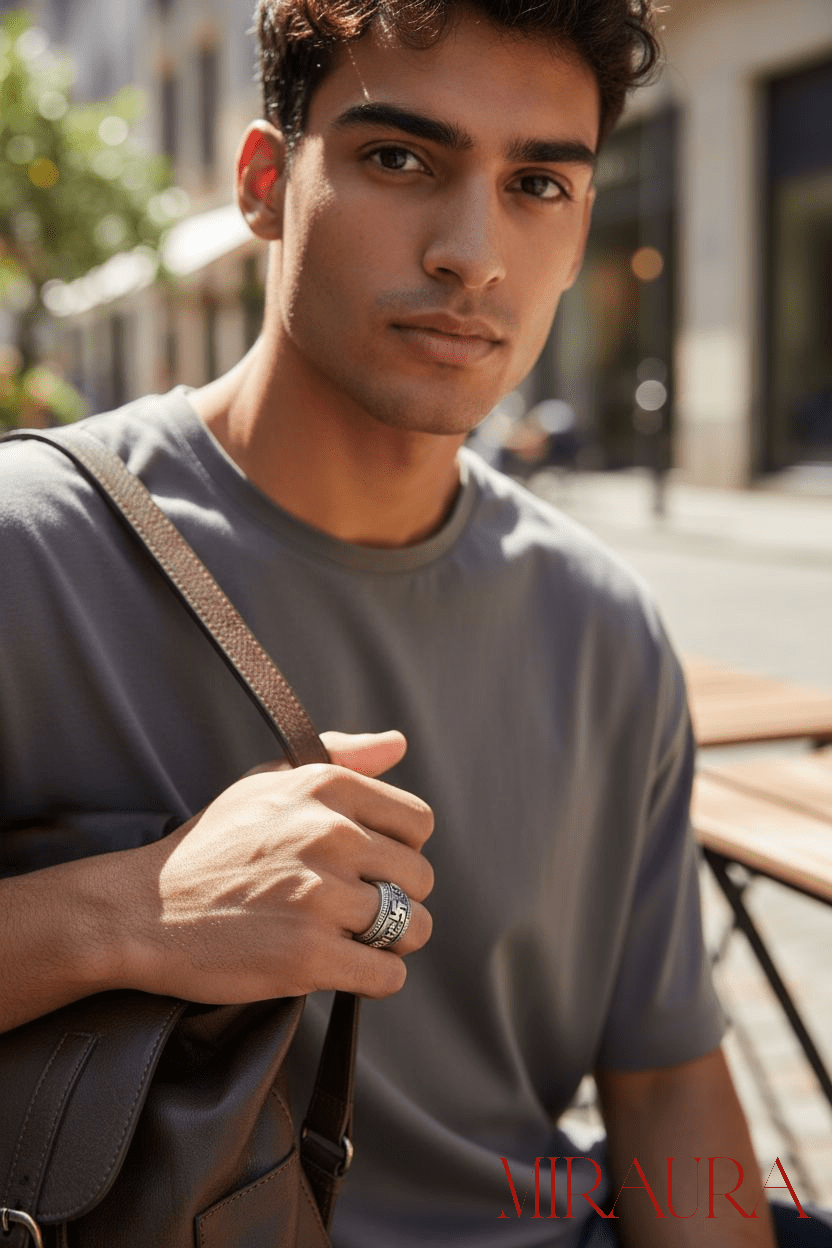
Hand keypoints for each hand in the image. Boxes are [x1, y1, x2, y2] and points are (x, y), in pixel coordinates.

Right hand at [122, 730, 433, 1002]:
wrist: (141, 910)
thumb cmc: (211, 846)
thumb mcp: (268, 781)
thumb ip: (340, 758)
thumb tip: (398, 742)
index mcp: (325, 786)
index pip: (418, 822)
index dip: (400, 850)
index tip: (369, 866)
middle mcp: (330, 833)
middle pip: (420, 877)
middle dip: (395, 898)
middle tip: (352, 909)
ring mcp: (320, 895)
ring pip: (412, 928)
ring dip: (390, 943)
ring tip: (350, 939)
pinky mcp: (308, 955)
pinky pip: (388, 975)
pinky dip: (374, 980)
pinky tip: (342, 968)